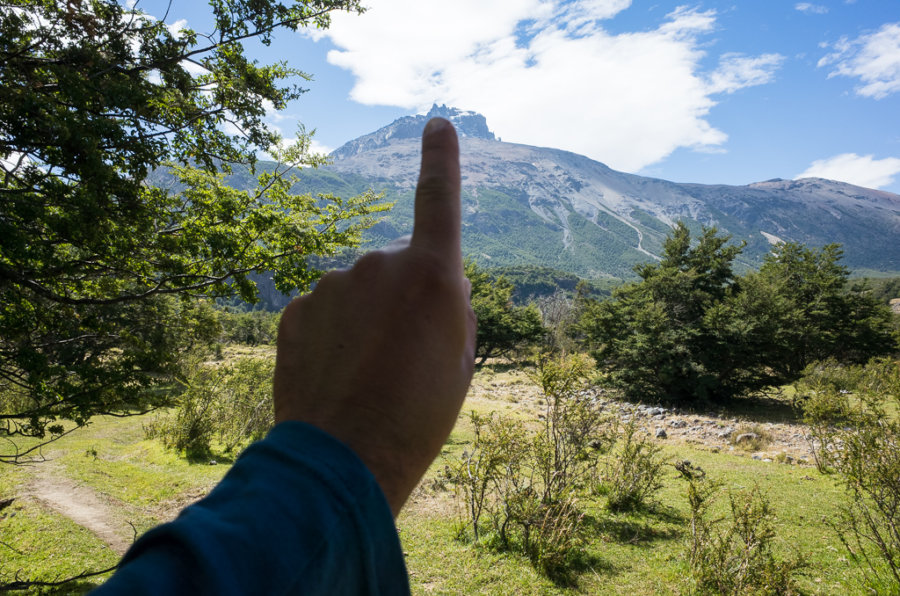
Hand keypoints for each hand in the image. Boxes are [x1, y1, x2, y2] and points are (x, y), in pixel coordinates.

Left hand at [273, 118, 475, 516]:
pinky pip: (323, 312)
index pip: (438, 201)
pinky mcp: (295, 310)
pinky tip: (336, 375)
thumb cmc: (419, 412)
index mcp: (429, 274)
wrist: (347, 457)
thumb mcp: (458, 355)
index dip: (440, 160)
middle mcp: (377, 265)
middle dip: (400, 300)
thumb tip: (423, 283)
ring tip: (368, 375)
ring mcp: (330, 285)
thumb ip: (444, 303)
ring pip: (356, 293)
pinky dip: (331, 336)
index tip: (437, 125)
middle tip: (403, 357)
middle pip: (395, 269)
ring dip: (364, 321)